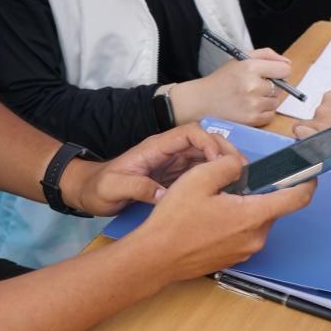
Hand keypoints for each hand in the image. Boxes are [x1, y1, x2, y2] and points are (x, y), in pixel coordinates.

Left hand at [60, 123, 241, 214]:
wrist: (89, 193)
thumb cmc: (98, 188)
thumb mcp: (113, 188)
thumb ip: (137, 189)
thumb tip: (165, 197)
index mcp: (155, 147)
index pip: (189, 133)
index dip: (208, 143)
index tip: (220, 163)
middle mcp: (167, 152)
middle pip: (203, 141)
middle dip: (224, 151)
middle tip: (241, 170)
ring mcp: (172, 163)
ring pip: (205, 156)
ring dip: (223, 165)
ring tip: (239, 181)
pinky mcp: (173, 177)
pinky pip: (199, 172)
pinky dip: (214, 177)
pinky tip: (224, 191)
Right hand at [132, 155, 315, 280]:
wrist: (154, 258)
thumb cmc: (174, 221)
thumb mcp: (199, 179)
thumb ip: (228, 166)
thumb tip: (240, 167)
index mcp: (253, 216)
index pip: (296, 199)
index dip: (307, 182)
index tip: (309, 171)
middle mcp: (256, 237)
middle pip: (272, 206)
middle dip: (259, 191)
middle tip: (231, 182)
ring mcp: (245, 251)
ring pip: (256, 219)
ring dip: (244, 206)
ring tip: (214, 201)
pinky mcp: (234, 258)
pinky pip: (244, 233)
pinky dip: (235, 221)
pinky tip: (210, 218)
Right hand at [170, 49, 291, 126]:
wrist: (202, 101)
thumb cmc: (222, 80)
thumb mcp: (240, 59)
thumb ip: (266, 55)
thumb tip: (288, 63)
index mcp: (250, 67)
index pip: (284, 70)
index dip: (280, 72)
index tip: (273, 74)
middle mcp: (253, 85)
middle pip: (280, 87)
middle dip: (270, 86)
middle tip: (254, 87)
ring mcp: (253, 104)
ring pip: (275, 102)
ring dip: (267, 100)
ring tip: (250, 97)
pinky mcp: (252, 119)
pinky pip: (270, 115)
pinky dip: (263, 112)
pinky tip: (249, 107)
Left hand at [293, 89, 330, 151]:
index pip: (324, 109)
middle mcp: (324, 106)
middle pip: (317, 119)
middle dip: (327, 127)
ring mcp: (321, 121)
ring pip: (308, 130)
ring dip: (318, 136)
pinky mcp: (323, 135)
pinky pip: (304, 140)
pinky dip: (308, 144)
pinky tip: (315, 149)